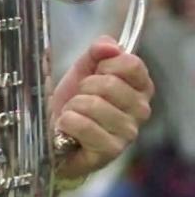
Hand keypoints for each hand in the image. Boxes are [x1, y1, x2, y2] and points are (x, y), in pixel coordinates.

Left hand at [51, 36, 153, 181]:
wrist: (54, 137)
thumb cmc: (74, 105)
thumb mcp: (82, 72)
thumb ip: (96, 52)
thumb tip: (109, 46)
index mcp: (140, 87)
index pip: (132, 64)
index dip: (105, 65)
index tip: (94, 74)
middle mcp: (141, 110)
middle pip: (109, 84)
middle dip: (83, 89)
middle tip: (79, 99)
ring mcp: (128, 132)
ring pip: (93, 104)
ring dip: (72, 107)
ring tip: (72, 115)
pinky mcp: (111, 150)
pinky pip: (83, 125)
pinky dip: (67, 123)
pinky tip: (68, 129)